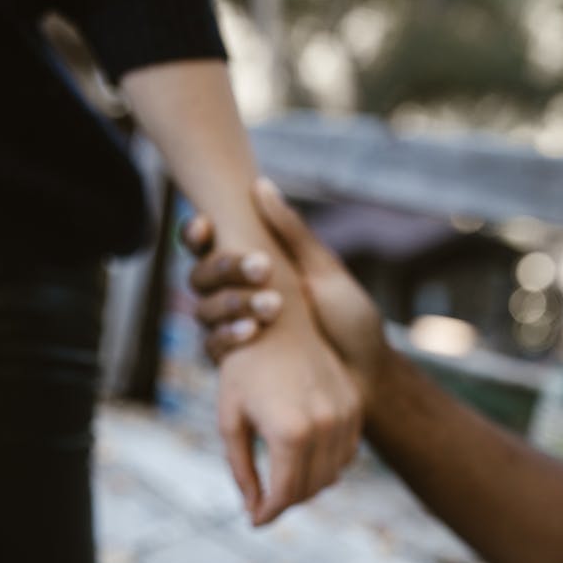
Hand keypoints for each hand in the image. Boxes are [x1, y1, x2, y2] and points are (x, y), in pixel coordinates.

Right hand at [185, 178, 387, 414]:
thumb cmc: (350, 320)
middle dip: (225, 268)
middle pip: (199, 277)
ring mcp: (234, 332)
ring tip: (273, 306)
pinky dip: (227, 337)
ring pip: (203, 311)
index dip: (197, 234)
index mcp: (252, 269)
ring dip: (232, 303)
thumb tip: (260, 184)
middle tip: (264, 268)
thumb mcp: (326, 271)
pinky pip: (211, 349)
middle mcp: (237, 298)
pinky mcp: (237, 368)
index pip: (208, 246)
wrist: (365, 378)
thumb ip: (291, 233)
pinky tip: (253, 333)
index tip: (208, 224)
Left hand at [216, 300, 361, 525]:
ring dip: (307, 486)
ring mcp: (345, 415)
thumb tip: (253, 510)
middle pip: (310, 489)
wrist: (276, 319)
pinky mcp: (354, 405)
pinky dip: (328, 465)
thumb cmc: (244, 369)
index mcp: (289, 432)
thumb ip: (242, 470)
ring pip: (332, 475)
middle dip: (285, 502)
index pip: (285, 494)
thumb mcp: (231, 421)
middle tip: (264, 503)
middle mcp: (324, 426)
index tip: (254, 521)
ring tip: (282, 482)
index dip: (268, 513)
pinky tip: (305, 460)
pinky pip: (346, 453)